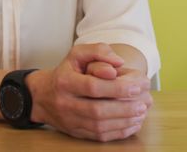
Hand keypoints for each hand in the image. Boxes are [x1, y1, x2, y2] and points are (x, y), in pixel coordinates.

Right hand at [27, 43, 150, 141]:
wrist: (43, 97)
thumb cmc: (66, 72)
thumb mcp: (77, 54)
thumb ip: (98, 51)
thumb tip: (118, 63)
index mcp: (65, 82)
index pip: (92, 87)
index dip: (116, 88)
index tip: (136, 86)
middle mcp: (65, 103)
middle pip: (97, 110)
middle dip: (124, 108)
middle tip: (143, 103)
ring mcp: (70, 121)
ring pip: (99, 126)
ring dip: (124, 121)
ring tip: (141, 113)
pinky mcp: (76, 132)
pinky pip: (99, 136)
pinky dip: (118, 132)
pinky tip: (132, 124)